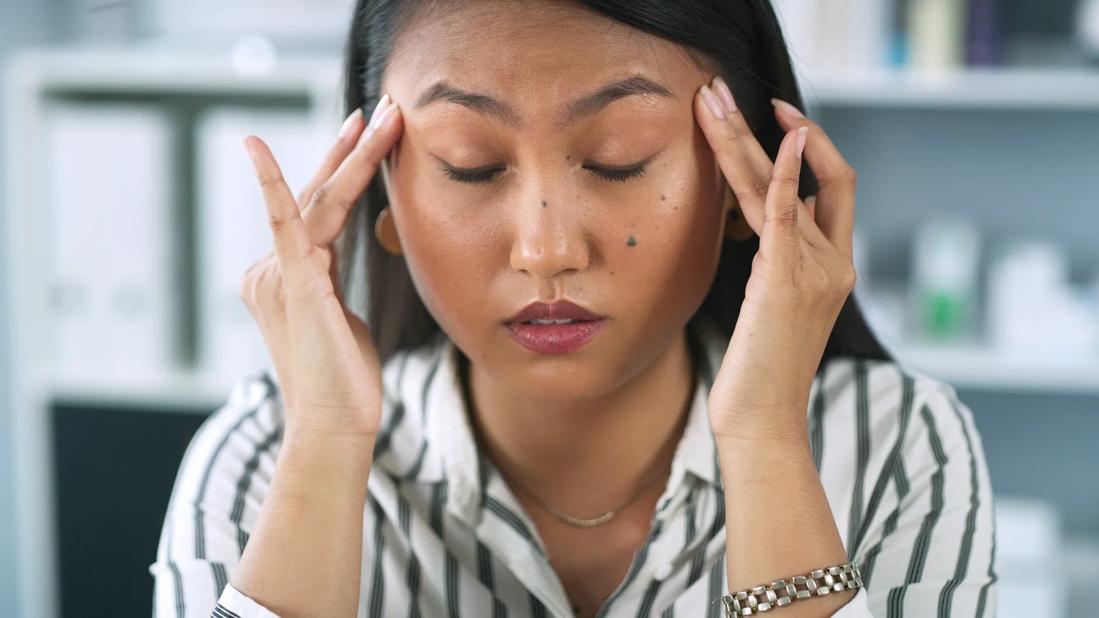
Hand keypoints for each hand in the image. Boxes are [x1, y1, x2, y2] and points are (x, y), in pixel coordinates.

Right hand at [240, 96, 402, 439]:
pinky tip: (257, 149)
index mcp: (288, 277)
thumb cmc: (345, 381)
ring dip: (353, 157)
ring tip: (385, 118)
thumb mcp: (344, 319)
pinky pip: (286, 226)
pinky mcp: (293, 287)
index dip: (342, 169)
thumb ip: (336, 285)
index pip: (317, 211)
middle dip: (350, 150)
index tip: (366, 133)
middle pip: (316, 196)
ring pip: (319, 202)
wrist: (335, 427)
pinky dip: (273, 186)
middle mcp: (273, 270)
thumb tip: (344, 263)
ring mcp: (278, 276)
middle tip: (382, 108)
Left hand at [694, 77, 857, 440]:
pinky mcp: (786, 280)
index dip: (811, 149)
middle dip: (768, 128)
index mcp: (833, 269)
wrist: (762, 423)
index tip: (773, 119)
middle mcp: (833, 262)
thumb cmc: (759, 375)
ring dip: (744, 138)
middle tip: (722, 90)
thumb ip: (773, 271)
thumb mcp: (771, 312)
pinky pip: (789, 212)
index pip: (834, 190)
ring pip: (783, 185)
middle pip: (813, 173)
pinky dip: (788, 170)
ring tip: (711, 99)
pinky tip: (780, 134)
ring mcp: (815, 270)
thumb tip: (750, 240)